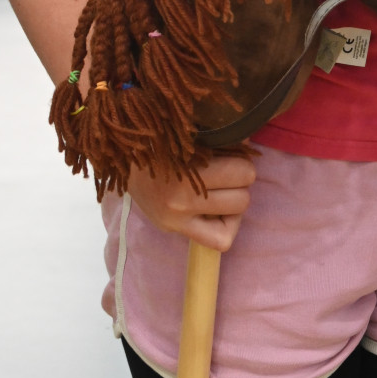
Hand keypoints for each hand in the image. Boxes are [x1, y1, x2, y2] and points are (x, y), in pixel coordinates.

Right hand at [127, 151, 256, 250]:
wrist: (126, 163)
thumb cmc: (164, 144)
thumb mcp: (190, 137)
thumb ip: (219, 139)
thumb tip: (250, 140)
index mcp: (187, 167)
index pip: (242, 171)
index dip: (243, 162)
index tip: (233, 157)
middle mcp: (182, 196)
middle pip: (243, 195)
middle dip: (240, 183)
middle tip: (226, 176)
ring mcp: (178, 217)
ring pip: (236, 213)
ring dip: (235, 201)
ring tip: (221, 192)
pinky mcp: (175, 229)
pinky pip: (220, 240)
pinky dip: (227, 227)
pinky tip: (218, 215)